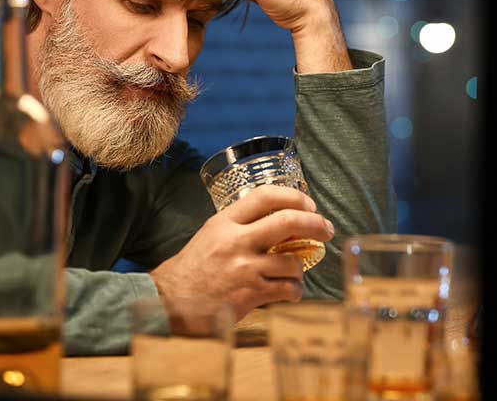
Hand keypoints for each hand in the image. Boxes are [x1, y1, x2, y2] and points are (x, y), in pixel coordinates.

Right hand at [149, 185, 335, 320]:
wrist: (171, 302)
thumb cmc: (193, 269)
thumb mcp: (211, 234)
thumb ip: (240, 225)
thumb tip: (278, 218)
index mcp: (225, 221)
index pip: (265, 196)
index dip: (294, 196)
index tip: (309, 204)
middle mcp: (236, 241)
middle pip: (288, 221)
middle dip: (315, 224)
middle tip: (326, 229)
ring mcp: (244, 268)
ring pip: (293, 260)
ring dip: (301, 267)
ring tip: (294, 273)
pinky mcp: (251, 294)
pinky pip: (288, 289)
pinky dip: (295, 290)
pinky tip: (289, 292)